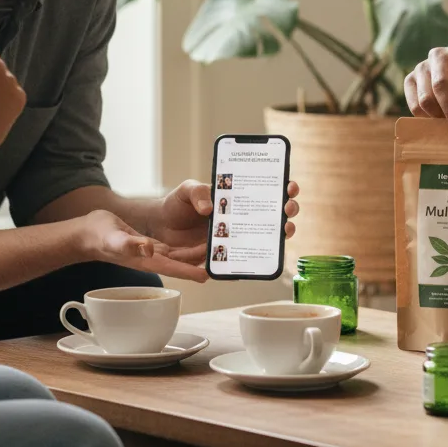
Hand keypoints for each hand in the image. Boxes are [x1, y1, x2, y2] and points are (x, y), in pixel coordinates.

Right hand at [77, 209, 208, 281]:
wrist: (89, 233)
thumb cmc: (99, 235)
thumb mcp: (114, 238)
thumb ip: (129, 244)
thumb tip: (147, 247)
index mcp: (146, 260)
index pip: (174, 268)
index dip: (191, 271)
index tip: (210, 274)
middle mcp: (153, 258)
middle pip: (183, 263)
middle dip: (201, 263)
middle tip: (222, 260)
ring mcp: (153, 253)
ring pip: (181, 255)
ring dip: (198, 254)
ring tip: (219, 250)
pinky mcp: (152, 245)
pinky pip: (175, 248)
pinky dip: (187, 246)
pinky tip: (200, 240)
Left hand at [148, 180, 301, 254]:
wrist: (158, 228)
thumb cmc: (176, 205)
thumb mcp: (186, 190)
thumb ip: (197, 192)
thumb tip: (210, 208)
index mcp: (236, 198)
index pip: (267, 192)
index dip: (283, 189)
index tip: (289, 186)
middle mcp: (241, 218)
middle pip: (274, 215)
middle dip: (289, 211)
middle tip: (288, 209)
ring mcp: (235, 238)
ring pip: (267, 238)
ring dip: (281, 235)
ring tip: (284, 231)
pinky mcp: (224, 257)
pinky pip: (244, 260)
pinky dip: (255, 260)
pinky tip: (261, 256)